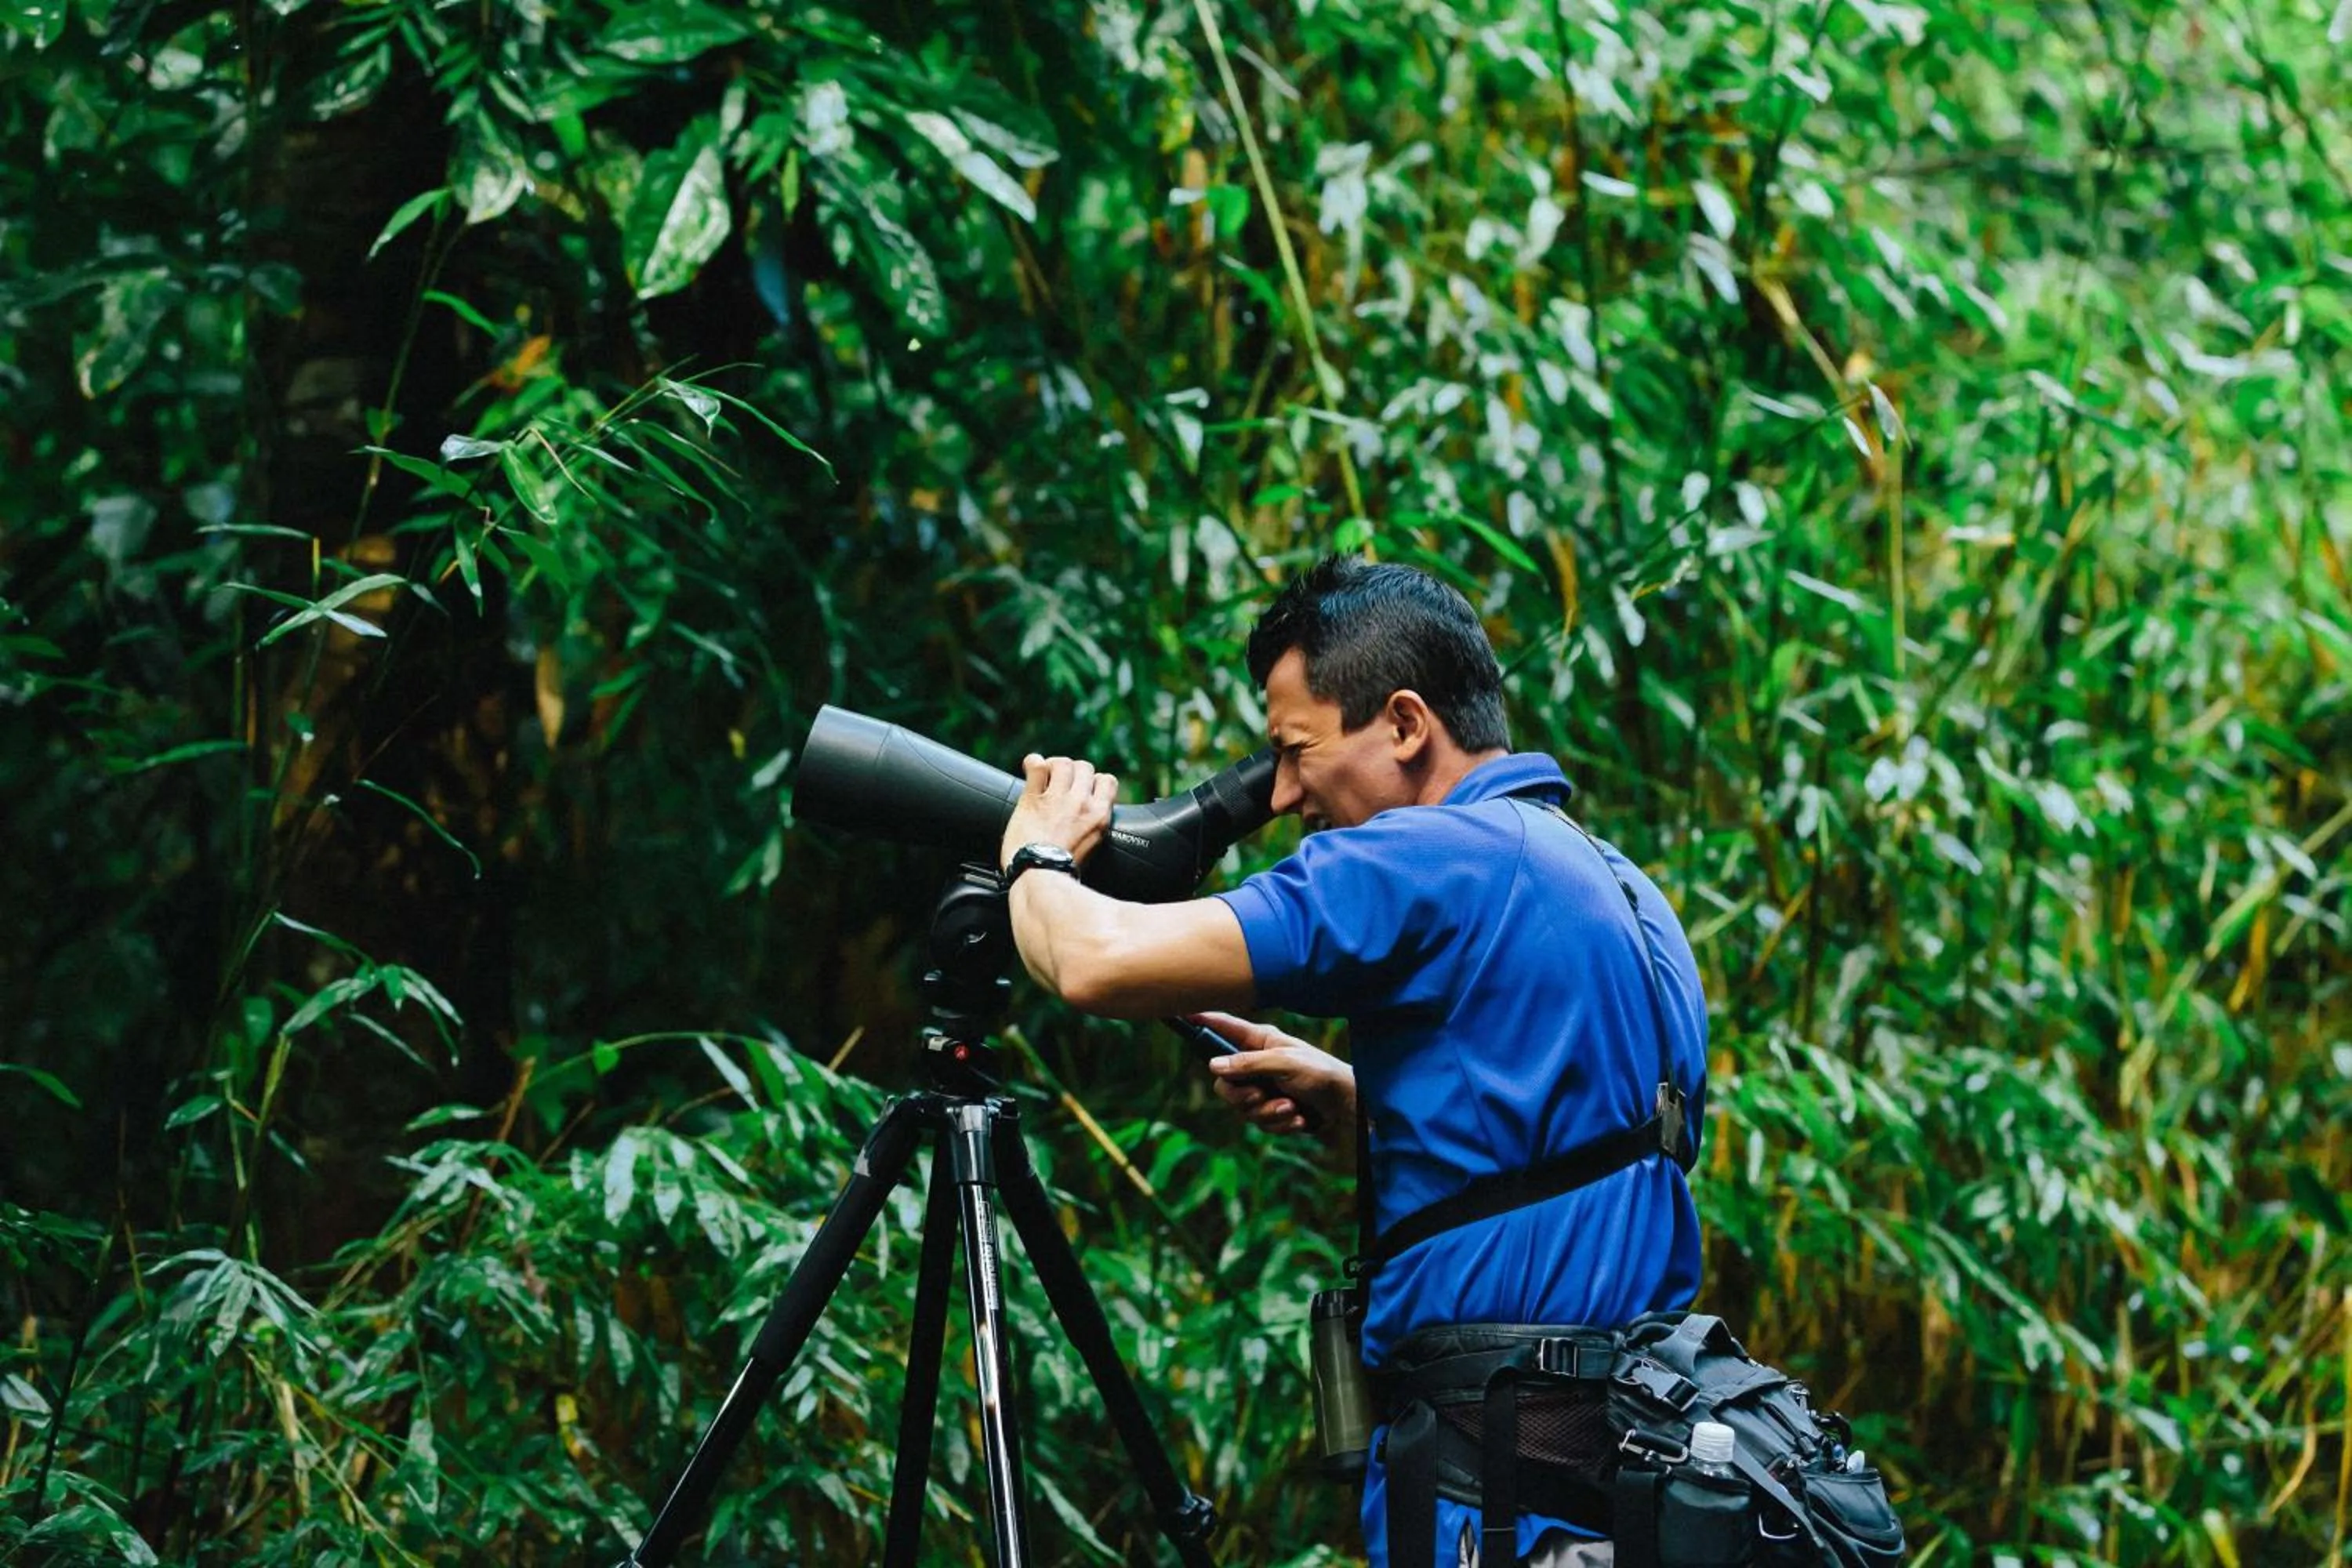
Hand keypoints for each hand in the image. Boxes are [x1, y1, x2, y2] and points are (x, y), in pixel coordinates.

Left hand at [1000, 753, 1117, 871]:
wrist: (1039, 875)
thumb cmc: (1061, 869)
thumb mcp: (1091, 847)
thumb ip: (1091, 825)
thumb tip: (1088, 818)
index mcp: (1098, 816)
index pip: (1107, 781)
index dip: (1094, 781)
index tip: (1084, 789)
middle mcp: (1080, 803)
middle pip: (1084, 766)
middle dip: (1073, 772)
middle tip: (1062, 783)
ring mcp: (1056, 799)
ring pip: (1063, 762)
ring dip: (1054, 766)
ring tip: (1046, 775)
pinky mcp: (1032, 798)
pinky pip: (1037, 766)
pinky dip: (1033, 763)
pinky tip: (1031, 769)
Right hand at [1194, 1011, 1354, 1136]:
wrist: (1347, 1105)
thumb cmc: (1321, 1074)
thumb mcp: (1285, 1064)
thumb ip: (1249, 1064)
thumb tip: (1214, 1067)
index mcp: (1260, 1041)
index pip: (1223, 1027)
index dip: (1202, 1021)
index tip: (1179, 1014)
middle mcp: (1257, 1063)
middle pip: (1224, 1082)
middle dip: (1242, 1096)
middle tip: (1260, 1096)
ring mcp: (1264, 1088)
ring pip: (1242, 1107)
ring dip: (1267, 1113)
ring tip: (1291, 1109)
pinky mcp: (1273, 1110)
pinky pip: (1260, 1123)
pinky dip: (1279, 1124)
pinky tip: (1299, 1119)